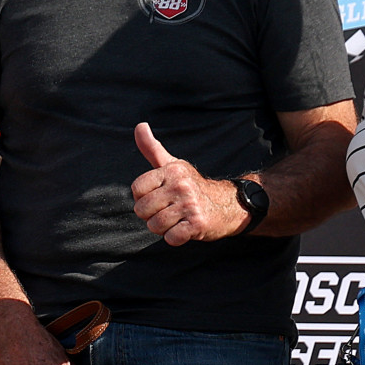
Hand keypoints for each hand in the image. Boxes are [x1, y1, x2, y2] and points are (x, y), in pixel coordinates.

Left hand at [130, 122, 246, 245]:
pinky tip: (185, 229)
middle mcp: (180, 185)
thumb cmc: (192, 185)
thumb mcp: (173, 164)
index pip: (136, 189)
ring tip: (176, 220)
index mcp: (171, 170)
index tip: (157, 197)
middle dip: (151, 216)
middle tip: (168, 211)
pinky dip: (175, 238)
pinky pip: (171, 238)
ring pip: (155, 225)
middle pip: (142, 209)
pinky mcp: (198, 224)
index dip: (142, 198)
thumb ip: (152, 148)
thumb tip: (139, 126)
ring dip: (162, 228)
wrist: (227, 204)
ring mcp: (190, 204)